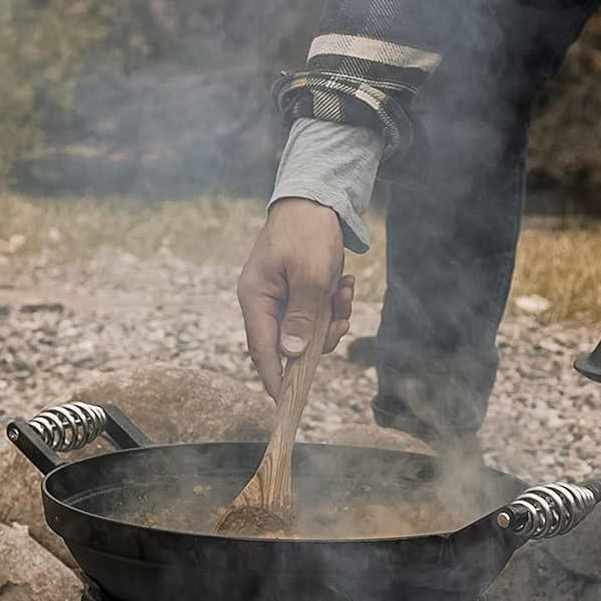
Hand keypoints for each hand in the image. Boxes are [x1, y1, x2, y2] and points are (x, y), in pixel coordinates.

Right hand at [238, 198, 354, 398]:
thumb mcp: (310, 276)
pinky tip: (343, 284)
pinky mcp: (298, 293)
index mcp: (256, 298)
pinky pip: (316, 315)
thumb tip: (291, 355)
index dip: (274, 377)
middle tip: (339, 318)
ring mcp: (281, 298)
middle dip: (320, 337)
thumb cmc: (307, 232)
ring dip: (332, 318)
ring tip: (344, 291)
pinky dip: (334, 306)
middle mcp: (264, 301)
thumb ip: (301, 317)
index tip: (286, 401)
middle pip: (289, 344)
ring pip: (308, 331)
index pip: (261, 349)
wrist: (315, 199)